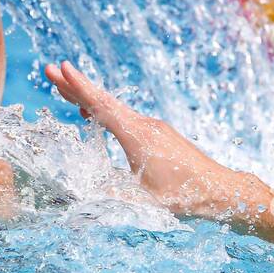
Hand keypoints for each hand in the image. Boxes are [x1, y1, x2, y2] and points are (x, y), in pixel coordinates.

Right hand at [45, 61, 228, 214]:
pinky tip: (95, 115)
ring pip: (114, 108)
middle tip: (50, 70)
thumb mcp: (144, 204)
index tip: (61, 68)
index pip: (102, 106)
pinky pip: (125, 116)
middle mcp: (145, 125)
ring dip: (88, 97)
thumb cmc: (187, 197)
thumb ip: (109, 198)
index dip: (79, 87)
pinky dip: (104, 110)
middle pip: (104, 101)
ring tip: (65, 89)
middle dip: (75, 86)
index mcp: (138, 137)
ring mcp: (153, 127)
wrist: (223, 191)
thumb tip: (77, 200)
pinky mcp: (159, 134)